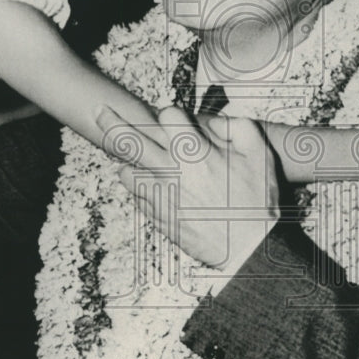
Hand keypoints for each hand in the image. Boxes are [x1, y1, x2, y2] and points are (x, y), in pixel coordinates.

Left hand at [96, 104, 280, 271]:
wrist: (249, 249)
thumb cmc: (257, 201)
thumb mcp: (260, 154)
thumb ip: (236, 127)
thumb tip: (213, 122)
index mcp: (196, 151)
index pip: (166, 116)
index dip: (171, 113)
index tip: (175, 120)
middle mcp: (172, 171)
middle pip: (130, 139)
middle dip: (110, 121)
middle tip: (98, 110)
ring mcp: (161, 196)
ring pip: (126, 171)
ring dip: (127, 160)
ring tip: (127, 156)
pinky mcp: (159, 216)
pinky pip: (136, 197)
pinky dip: (138, 187)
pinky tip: (146, 183)